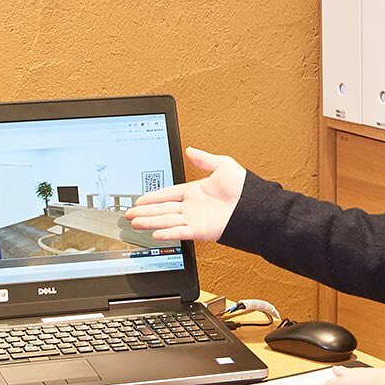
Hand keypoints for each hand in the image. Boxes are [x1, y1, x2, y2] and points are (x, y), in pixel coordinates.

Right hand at [125, 146, 245, 241]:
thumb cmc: (244, 188)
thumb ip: (204, 159)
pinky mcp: (200, 231)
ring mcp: (195, 219)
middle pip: (162, 209)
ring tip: (134, 223)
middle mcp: (192, 207)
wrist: (256, 207)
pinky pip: (179, 232)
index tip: (139, 199)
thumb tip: (190, 150)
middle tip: (129, 214)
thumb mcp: (222, 165)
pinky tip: (154, 234)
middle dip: (144, 211)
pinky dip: (167, 233)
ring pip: (166, 220)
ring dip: (149, 222)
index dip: (152, 197)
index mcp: (195, 192)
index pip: (167, 194)